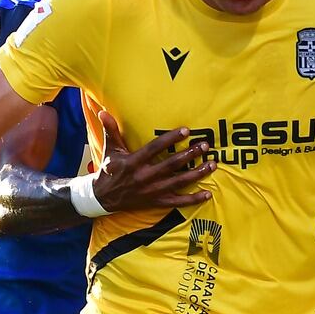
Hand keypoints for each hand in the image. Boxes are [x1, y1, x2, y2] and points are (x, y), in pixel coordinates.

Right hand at [92, 112, 215, 211]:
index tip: (186, 130)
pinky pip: (178, 202)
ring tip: (212, 164)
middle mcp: (144, 177)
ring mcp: (152, 191)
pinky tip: (207, 194)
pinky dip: (193, 199)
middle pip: (171, 165)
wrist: (104, 198)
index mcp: (134, 163)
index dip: (170, 139)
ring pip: (178, 182)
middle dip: (189, 155)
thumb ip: (111, 130)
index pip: (155, 148)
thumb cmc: (110, 170)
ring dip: (197, 174)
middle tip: (204, 146)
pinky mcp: (157, 202)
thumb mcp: (110, 150)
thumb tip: (102, 111)